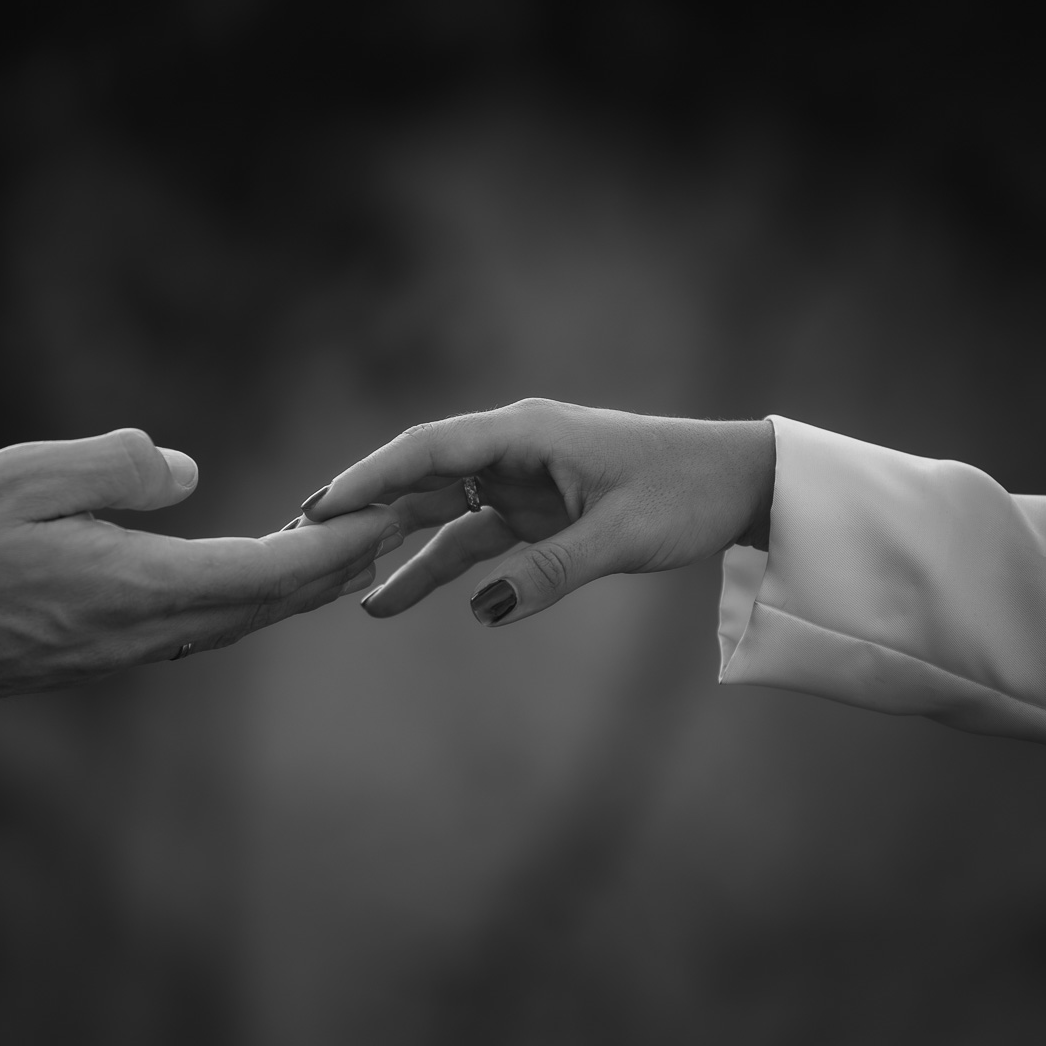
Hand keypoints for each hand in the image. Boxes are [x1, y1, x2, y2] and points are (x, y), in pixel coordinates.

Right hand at [0, 428, 403, 704]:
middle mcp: (131, 634)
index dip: (332, 546)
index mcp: (126, 584)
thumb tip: (189, 474)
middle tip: (384, 529)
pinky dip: (232, 603)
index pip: (262, 572)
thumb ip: (114, 467)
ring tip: (331, 554)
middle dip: (328, 570)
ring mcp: (107, 656)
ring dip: (284, 590)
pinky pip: (183, 633)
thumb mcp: (15, 474)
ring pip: (224, 625)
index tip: (385, 516)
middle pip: (258, 608)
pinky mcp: (82, 661)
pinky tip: (237, 582)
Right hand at [303, 399, 772, 625]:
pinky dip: (440, 566)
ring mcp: (519, 480)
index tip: (318, 507)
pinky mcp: (533, 510)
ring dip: (397, 551)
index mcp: (524, 433)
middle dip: (364, 514)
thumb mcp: (620, 536)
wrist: (739, 484)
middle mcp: (511, 450)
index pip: (426, 451)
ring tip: (351, 597)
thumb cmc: (685, 492)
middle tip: (306, 548)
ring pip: (439, 514)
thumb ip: (550, 573)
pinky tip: (402, 597)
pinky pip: (473, 539)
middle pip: (419, 479)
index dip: (368, 477)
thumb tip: (481, 612)